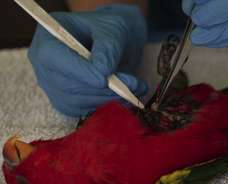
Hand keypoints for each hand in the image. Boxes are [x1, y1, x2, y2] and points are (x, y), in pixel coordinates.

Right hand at [28, 5, 147, 116]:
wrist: (113, 42)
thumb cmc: (110, 29)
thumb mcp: (113, 29)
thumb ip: (108, 47)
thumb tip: (102, 70)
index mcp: (48, 37)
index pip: (53, 57)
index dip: (77, 71)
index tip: (103, 80)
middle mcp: (45, 63)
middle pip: (65, 84)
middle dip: (101, 89)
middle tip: (133, 85)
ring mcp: (53, 84)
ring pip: (75, 102)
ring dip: (108, 99)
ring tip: (136, 88)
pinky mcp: (66, 100)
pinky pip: (83, 110)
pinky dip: (107, 105)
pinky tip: (127, 97)